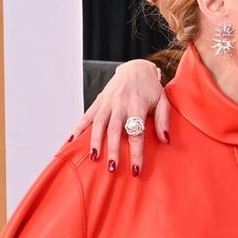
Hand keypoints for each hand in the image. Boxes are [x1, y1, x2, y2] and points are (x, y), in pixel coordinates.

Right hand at [71, 59, 169, 175]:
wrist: (136, 68)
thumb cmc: (151, 88)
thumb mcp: (163, 101)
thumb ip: (163, 121)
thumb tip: (165, 140)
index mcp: (137, 105)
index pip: (137, 133)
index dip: (136, 152)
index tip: (135, 169)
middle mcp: (120, 104)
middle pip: (115, 130)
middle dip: (113, 149)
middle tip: (112, 168)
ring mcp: (108, 102)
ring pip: (99, 123)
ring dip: (95, 141)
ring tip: (93, 157)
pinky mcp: (99, 100)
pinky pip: (87, 115)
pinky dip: (78, 127)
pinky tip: (72, 140)